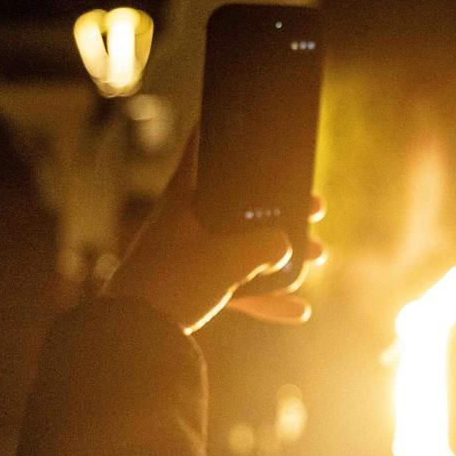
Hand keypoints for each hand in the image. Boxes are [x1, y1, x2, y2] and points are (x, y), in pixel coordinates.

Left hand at [103, 132, 324, 332]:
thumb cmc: (173, 283)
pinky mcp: (193, 287)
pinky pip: (238, 286)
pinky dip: (266, 297)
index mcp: (185, 198)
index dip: (225, 132)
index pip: (203, 150)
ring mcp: (191, 255)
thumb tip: (287, 246)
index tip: (248, 120)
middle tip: (313, 205)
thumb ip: (267, 247)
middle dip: (282, 209)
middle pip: (241, 204)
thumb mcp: (229, 259)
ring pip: (244, 245)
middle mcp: (187, 221)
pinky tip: (299, 310)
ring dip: (282, 253)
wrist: (137, 334)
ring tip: (318, 253)